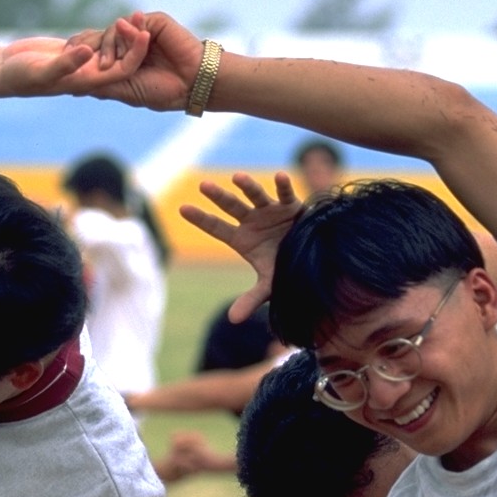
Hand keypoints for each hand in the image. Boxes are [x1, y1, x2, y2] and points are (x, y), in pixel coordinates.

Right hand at [0, 19, 149, 96]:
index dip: (137, 53)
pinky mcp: (74, 51)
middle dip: (135, 39)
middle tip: (144, 17)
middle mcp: (89, 74)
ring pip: (111, 48)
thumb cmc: (21, 77)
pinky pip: (97, 41)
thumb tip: (89, 52)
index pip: (123, 70)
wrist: (4, 72)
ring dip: (124, 33)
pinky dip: (107, 31)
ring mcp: (82, 63)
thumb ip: (66, 64)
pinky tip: (118, 18)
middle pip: (122, 58)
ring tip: (135, 13)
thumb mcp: (43, 71)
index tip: (146, 33)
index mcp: (88, 82)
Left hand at [75, 10, 203, 110]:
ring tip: (114, 63)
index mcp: (123, 60)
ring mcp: (141, 33)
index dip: (81, 51)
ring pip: (114, 30)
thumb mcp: (126, 90)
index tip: (65, 55)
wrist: (192, 85)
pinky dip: (129, 30)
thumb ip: (103, 84)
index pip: (97, 50)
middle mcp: (130, 45)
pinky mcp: (153, 23)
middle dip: (89, 45)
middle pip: (101, 37)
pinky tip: (133, 39)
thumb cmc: (162, 92)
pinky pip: (133, 22)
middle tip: (76, 52)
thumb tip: (74, 87)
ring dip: (111, 45)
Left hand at [178, 172, 302, 321]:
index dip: (201, 219)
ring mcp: (270, 211)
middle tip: (203, 186)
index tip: (182, 208)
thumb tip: (232, 321)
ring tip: (238, 178)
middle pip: (231, 207)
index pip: (216, 227)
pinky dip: (283, 185)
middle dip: (219, 197)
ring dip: (247, 186)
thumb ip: (251, 299)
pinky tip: (279, 176)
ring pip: (256, 195)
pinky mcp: (291, 205)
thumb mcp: (269, 286)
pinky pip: (285, 193)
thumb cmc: (287, 270)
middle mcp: (252, 221)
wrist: (314, 260)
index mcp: (242, 239)